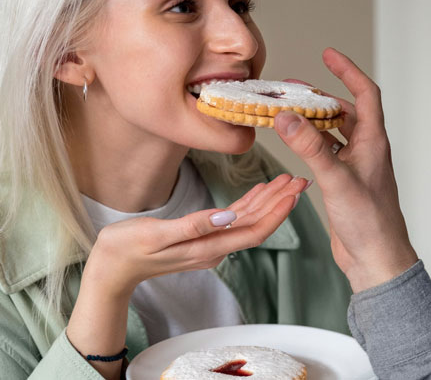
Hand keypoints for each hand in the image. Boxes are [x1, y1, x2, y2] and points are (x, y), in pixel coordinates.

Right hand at [87, 173, 308, 296]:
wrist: (110, 269)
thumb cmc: (126, 249)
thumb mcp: (156, 235)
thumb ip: (192, 227)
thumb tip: (227, 217)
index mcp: (208, 247)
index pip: (253, 231)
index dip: (276, 213)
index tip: (294, 194)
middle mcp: (215, 247)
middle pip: (257, 224)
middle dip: (281, 201)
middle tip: (302, 179)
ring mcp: (210, 243)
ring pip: (249, 220)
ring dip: (269, 200)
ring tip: (288, 180)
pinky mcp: (202, 236)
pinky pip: (233, 219)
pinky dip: (249, 203)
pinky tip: (259, 191)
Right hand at [274, 48, 417, 291]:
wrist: (376, 260)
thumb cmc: (369, 223)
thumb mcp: (337, 180)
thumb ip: (311, 148)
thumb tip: (287, 116)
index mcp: (374, 142)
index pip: (365, 95)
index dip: (348, 71)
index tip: (329, 55)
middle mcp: (367, 150)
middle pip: (345, 111)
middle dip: (320, 96)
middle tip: (291, 88)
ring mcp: (355, 166)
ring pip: (334, 133)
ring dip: (313, 120)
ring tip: (287, 111)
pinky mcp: (344, 183)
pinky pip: (327, 153)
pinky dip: (311, 144)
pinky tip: (294, 143)